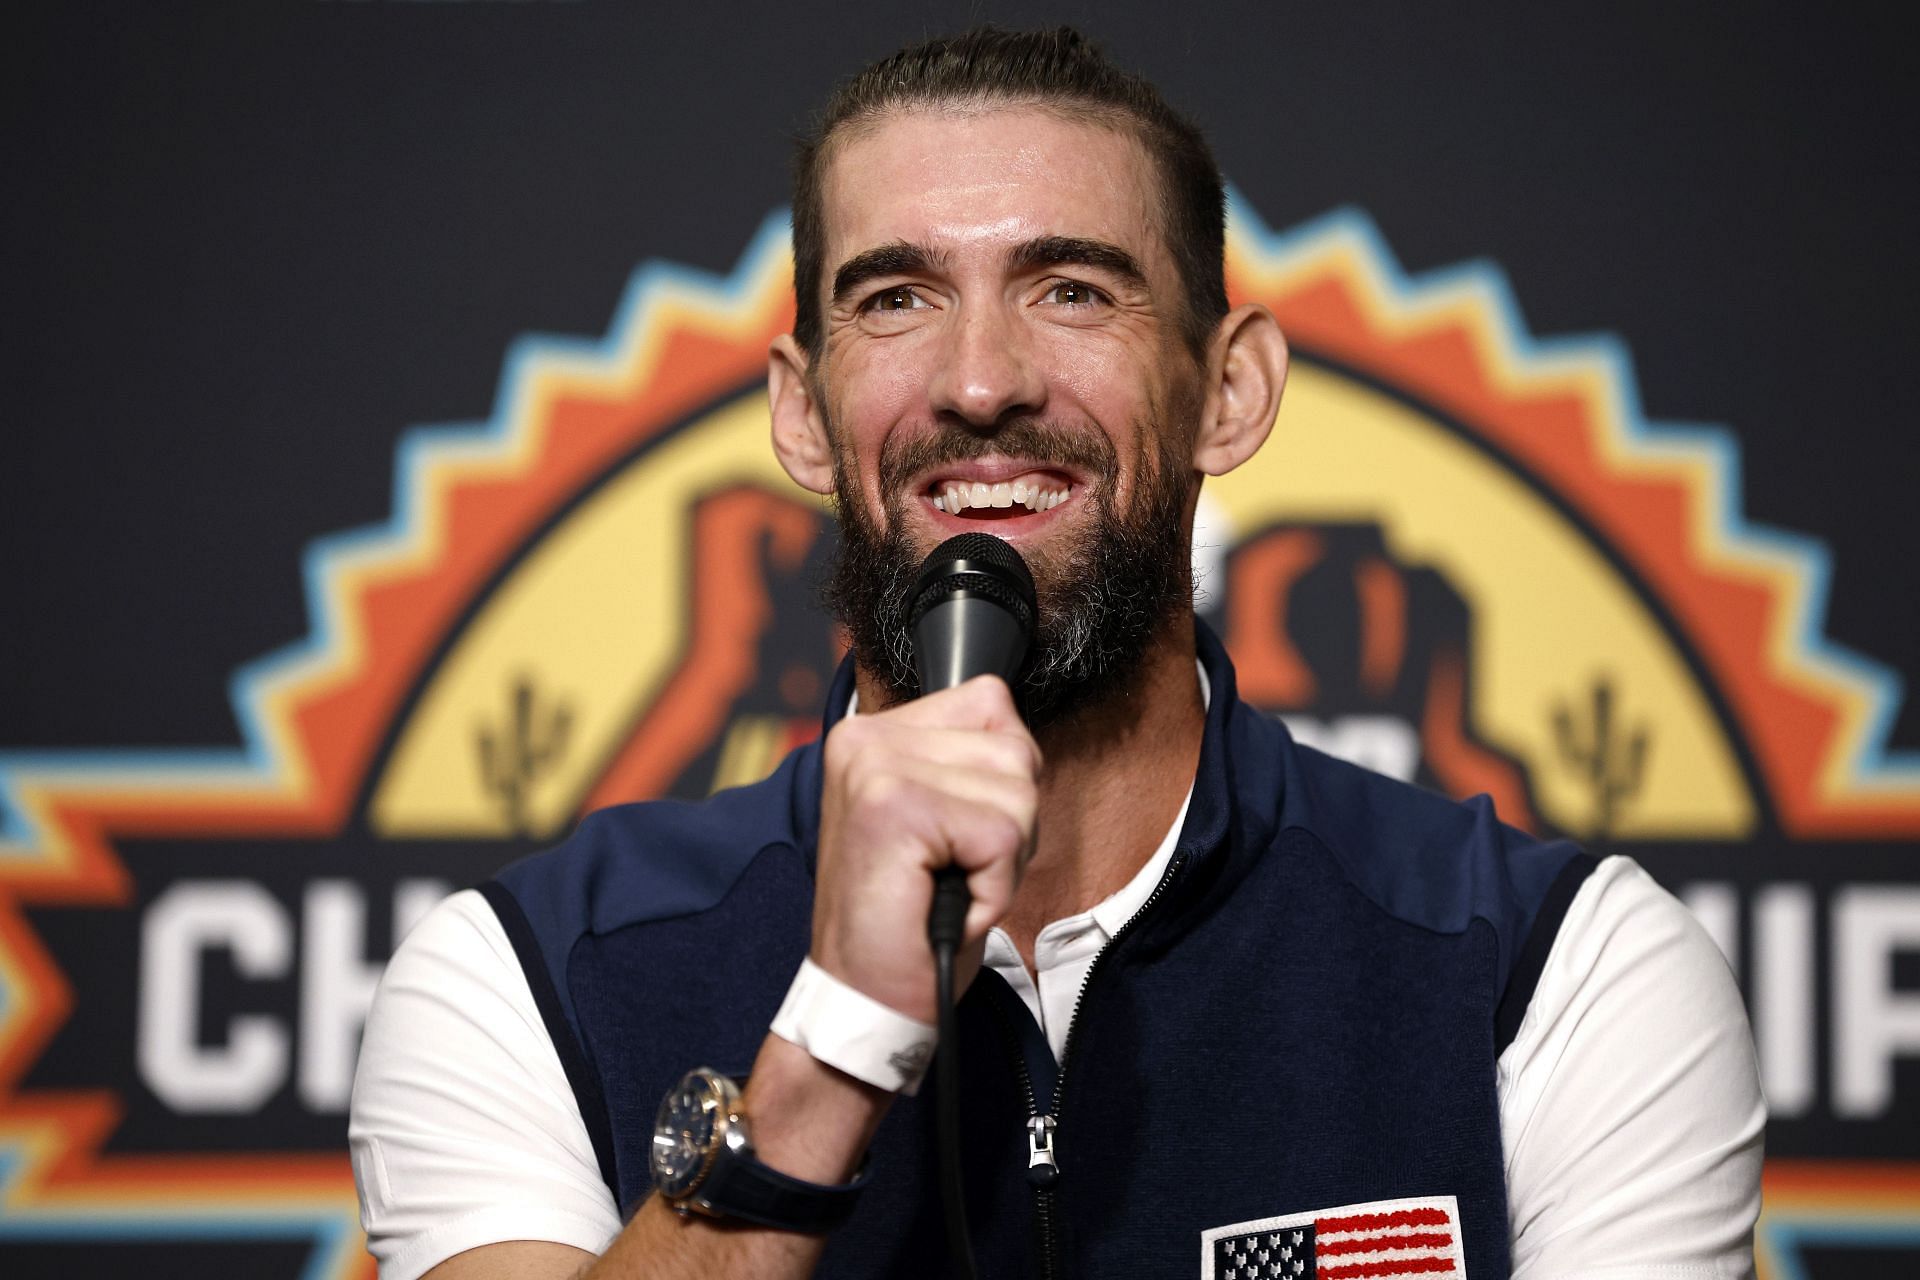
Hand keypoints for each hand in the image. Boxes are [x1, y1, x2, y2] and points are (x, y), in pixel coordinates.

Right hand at [810, 675, 1040, 1021]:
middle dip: (1008, 825)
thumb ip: (967, 763)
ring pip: (1017, 792)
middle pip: (1015, 750)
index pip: (992, 704)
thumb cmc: (912, 921)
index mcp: (873, 733)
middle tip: (951, 873)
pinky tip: (948, 906)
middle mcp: (865, 737)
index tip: (954, 839)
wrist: (865, 1000)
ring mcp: (874, 768)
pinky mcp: (894, 808)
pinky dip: (994, 888)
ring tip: (947, 888)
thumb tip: (1019, 734)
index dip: (1002, 785)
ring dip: (1002, 860)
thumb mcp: (943, 821)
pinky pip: (1003, 836)